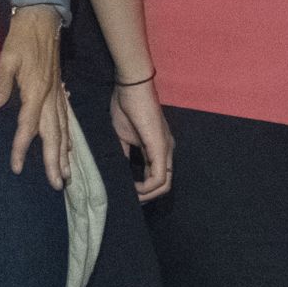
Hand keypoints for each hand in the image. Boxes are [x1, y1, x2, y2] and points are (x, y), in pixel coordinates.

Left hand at [0, 5, 66, 188]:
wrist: (43, 19)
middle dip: (55, 161)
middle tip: (58, 184)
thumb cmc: (21, 37)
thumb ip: (1, 83)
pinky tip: (69, 147)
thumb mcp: (7, 57)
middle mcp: (51, 97)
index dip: (22, 148)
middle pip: (54, 134)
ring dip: (65, 153)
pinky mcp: (59, 91)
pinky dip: (68, 136)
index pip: (29, 126)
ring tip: (67, 173)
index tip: (17, 168)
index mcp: (37, 91)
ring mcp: (58, 94)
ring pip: (64, 129)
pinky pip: (66, 119)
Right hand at [110, 78, 174, 202]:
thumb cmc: (126, 108)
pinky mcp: (160, 146)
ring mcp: (166, 148)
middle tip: (130, 198)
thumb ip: (125, 156)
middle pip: (165, 185)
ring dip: (147, 195)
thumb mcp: (122, 138)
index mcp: (159, 148)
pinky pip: (160, 175)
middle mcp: (167, 150)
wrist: (130, 88)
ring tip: (130, 194)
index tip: (128, 193)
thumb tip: (120, 175)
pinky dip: (147, 187)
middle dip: (147, 197)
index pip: (159, 177)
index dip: (146, 191)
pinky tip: (134, 187)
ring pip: (165, 183)